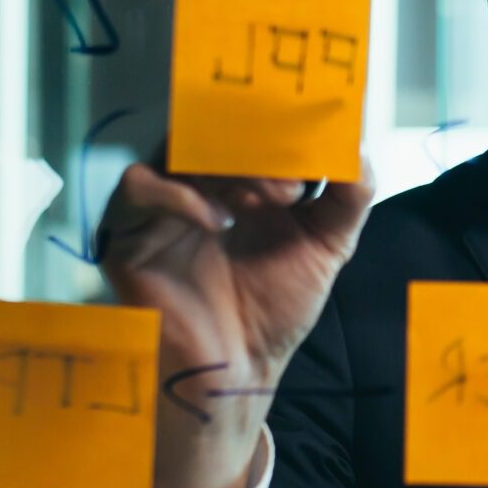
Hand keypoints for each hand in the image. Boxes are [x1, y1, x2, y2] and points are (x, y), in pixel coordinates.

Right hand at [97, 152, 372, 487]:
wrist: (239, 370)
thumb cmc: (274, 309)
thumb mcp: (326, 246)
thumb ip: (349, 197)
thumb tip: (359, 148)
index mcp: (238, 178)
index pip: (248, 123)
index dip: (280, 118)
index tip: (319, 129)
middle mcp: (196, 183)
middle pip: (212, 128)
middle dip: (261, 141)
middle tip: (300, 172)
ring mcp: (159, 205)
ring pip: (179, 150)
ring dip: (231, 166)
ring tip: (277, 199)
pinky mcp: (127, 233)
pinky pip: (138, 187)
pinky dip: (181, 196)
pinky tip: (222, 222)